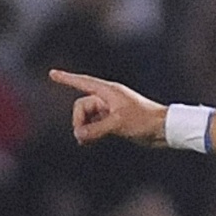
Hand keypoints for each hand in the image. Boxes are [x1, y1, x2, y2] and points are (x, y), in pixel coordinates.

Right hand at [48, 69, 168, 146]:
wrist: (164, 129)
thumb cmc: (144, 121)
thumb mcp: (117, 124)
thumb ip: (96, 130)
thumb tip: (79, 135)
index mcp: (108, 92)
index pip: (82, 82)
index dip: (66, 79)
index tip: (52, 73)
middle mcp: (108, 99)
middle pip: (82, 106)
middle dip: (78, 121)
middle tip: (82, 137)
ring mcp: (111, 110)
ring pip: (88, 117)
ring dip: (84, 129)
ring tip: (86, 142)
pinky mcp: (115, 122)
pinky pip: (95, 125)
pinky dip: (91, 132)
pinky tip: (89, 142)